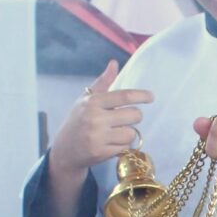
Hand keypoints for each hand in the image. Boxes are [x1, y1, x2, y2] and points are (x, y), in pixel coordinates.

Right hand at [48, 60, 153, 182]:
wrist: (65, 149)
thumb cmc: (78, 120)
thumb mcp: (86, 99)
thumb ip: (103, 82)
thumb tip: (114, 63)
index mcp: (93, 102)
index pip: (124, 96)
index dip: (141, 96)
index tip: (151, 97)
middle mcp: (95, 119)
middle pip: (134, 115)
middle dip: (135, 116)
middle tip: (127, 118)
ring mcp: (98, 137)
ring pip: (132, 133)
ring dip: (129, 132)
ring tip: (117, 131)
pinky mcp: (102, 153)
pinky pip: (125, 147)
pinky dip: (123, 145)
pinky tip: (112, 143)